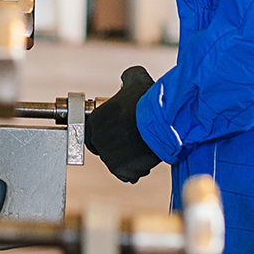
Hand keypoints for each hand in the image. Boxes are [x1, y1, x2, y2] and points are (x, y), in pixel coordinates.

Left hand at [83, 66, 162, 182]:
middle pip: (105, 149)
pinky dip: (137, 171)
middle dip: (117, 147)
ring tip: (142, 148)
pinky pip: (128, 175)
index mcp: (95, 121)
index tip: (120, 132)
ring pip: (117, 162)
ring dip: (128, 159)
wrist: (159, 121)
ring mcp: (108, 157)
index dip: (108, 133)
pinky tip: (145, 160)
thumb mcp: (135, 78)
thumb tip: (127, 78)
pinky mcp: (122, 170)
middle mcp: (97, 140)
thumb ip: (127, 78)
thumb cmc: (147, 99)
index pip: (94, 133)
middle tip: (133, 141)